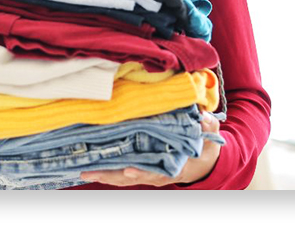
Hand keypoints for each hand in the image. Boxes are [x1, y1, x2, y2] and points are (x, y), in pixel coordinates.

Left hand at [79, 111, 220, 186]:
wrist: (203, 161)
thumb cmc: (204, 146)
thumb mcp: (210, 136)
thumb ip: (208, 127)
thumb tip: (203, 116)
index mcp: (174, 167)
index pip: (155, 172)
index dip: (143, 173)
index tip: (129, 170)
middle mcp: (157, 173)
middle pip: (131, 177)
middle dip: (111, 176)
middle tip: (91, 172)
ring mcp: (147, 172)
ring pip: (123, 177)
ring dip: (104, 175)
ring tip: (84, 171)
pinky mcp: (141, 167)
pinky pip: (122, 173)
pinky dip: (107, 171)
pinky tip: (92, 167)